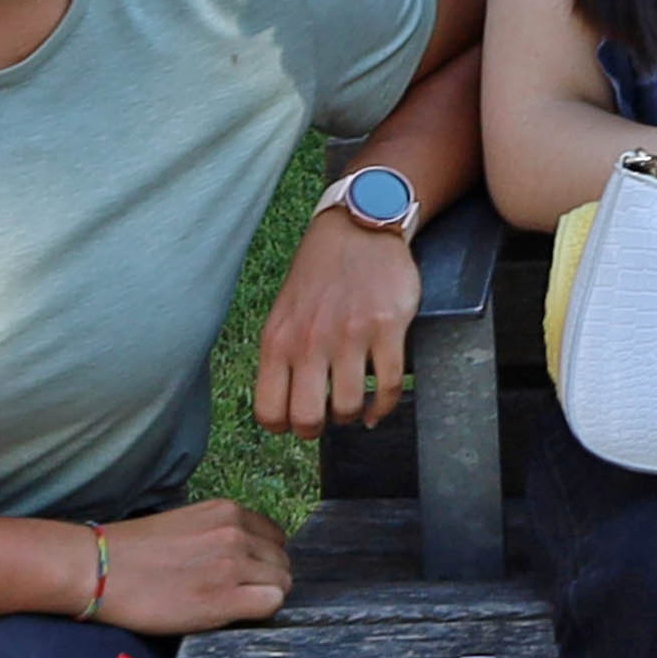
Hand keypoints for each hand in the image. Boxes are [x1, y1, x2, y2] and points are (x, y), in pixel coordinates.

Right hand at [86, 496, 294, 634]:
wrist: (98, 570)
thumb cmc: (132, 551)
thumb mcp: (187, 523)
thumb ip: (221, 532)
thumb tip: (247, 552)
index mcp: (227, 511)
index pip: (274, 537)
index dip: (263, 559)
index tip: (246, 573)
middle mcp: (235, 533)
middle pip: (281, 562)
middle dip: (265, 579)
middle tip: (236, 594)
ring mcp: (232, 565)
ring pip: (281, 584)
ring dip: (262, 596)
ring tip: (230, 604)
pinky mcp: (224, 598)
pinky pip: (271, 604)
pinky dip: (259, 612)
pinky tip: (232, 614)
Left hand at [252, 204, 420, 435]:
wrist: (359, 228)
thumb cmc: (320, 273)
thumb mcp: (284, 314)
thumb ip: (283, 356)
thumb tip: (289, 406)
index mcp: (278, 341)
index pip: (268, 412)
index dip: (284, 427)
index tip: (297, 420)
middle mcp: (309, 341)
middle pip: (307, 420)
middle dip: (318, 429)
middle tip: (327, 418)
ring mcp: (350, 336)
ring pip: (348, 408)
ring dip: (353, 415)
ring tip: (354, 404)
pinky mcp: (387, 328)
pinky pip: (388, 386)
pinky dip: (385, 405)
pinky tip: (380, 404)